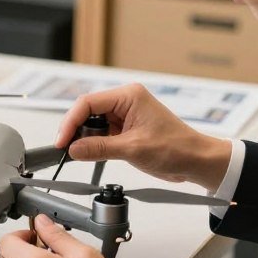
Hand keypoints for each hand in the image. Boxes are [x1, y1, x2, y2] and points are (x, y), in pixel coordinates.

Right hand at [55, 84, 230, 192]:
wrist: (196, 161)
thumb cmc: (177, 148)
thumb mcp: (133, 149)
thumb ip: (99, 148)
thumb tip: (73, 149)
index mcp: (128, 96)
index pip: (88, 103)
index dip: (71, 121)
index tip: (62, 141)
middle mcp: (125, 101)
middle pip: (87, 112)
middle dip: (75, 130)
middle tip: (66, 149)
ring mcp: (125, 115)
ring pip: (92, 124)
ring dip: (84, 138)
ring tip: (78, 153)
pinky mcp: (125, 129)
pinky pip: (101, 134)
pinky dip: (93, 144)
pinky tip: (88, 153)